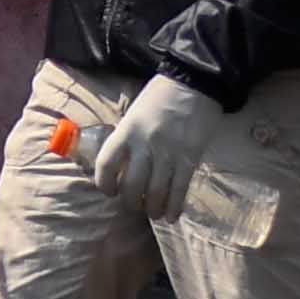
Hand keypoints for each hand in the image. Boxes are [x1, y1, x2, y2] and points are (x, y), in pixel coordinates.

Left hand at [92, 74, 227, 224]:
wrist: (194, 83)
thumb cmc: (160, 96)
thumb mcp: (134, 113)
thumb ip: (127, 137)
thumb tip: (122, 163)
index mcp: (126, 131)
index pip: (106, 165)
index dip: (104, 184)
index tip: (109, 191)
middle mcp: (144, 145)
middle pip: (131, 186)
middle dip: (130, 202)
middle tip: (134, 204)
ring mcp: (168, 154)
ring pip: (155, 193)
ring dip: (152, 208)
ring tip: (152, 211)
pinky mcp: (189, 159)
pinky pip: (179, 190)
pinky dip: (173, 207)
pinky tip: (171, 215)